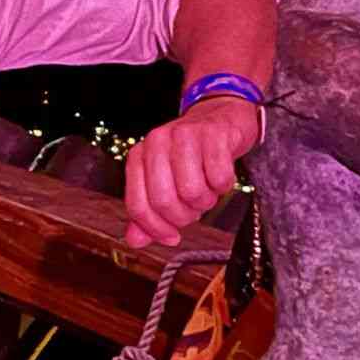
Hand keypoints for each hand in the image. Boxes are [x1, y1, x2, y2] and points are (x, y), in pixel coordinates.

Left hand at [123, 97, 259, 248]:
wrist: (220, 118)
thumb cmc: (191, 156)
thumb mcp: (164, 181)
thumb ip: (147, 212)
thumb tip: (135, 240)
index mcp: (139, 156)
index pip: (137, 205)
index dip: (155, 229)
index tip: (172, 237)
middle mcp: (157, 142)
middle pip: (164, 201)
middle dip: (184, 217)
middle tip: (194, 210)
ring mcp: (185, 135)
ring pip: (192, 192)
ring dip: (206, 201)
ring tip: (207, 190)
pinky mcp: (214, 134)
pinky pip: (219, 178)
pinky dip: (223, 186)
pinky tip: (220, 177)